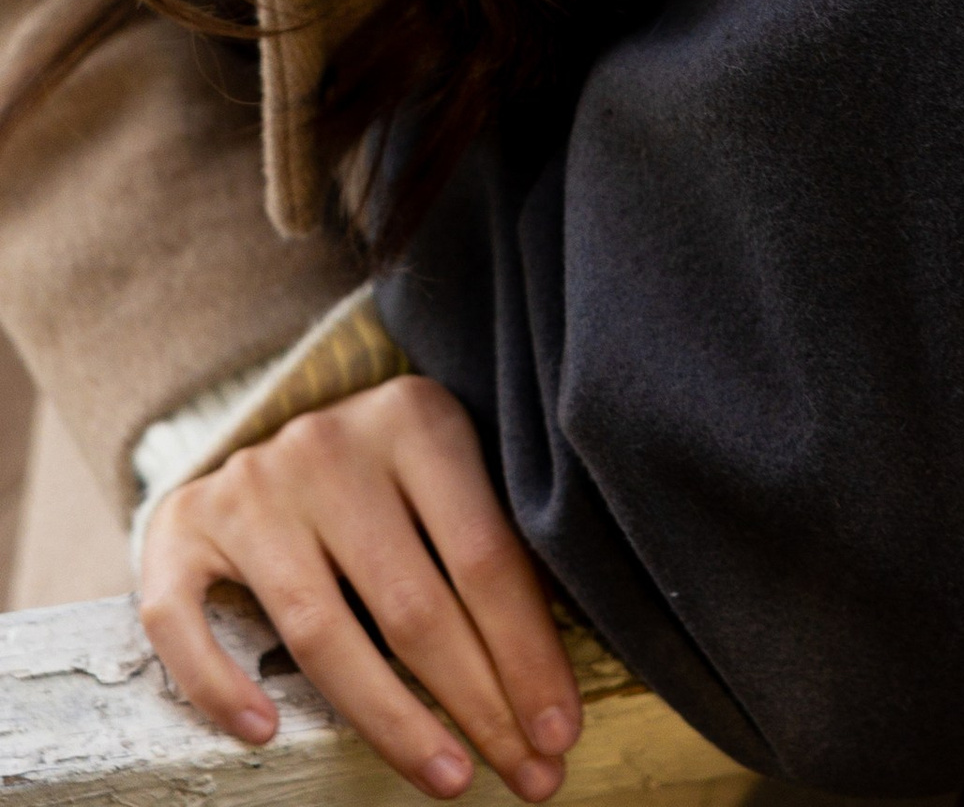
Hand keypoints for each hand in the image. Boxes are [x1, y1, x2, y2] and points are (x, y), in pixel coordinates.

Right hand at [139, 375, 581, 801]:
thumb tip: (550, 685)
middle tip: (528, 775)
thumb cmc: (388, 468)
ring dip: (392, 721)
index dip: (526, 655)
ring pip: (321, 632)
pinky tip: (265, 734)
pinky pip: (184, 622)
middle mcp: (329, 446)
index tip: (560, 731)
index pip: (483, 558)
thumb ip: (489, 549)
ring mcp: (250, 486)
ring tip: (448, 776)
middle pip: (412, 606)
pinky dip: (220, 686)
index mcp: (413, 420)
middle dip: (478, 705)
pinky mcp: (179, 524)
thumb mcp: (449, 472)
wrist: (273, 416)